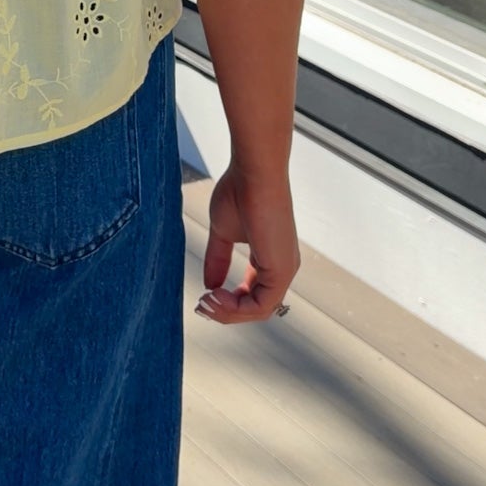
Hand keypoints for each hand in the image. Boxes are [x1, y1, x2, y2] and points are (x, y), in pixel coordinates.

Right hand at [195, 159, 298, 324]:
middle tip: (201, 306)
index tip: (204, 296)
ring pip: (258, 311)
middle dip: (225, 312)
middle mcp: (281, 268)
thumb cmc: (240, 192)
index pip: (254, 295)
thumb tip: (209, 284)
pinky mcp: (281, 270)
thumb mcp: (223, 233)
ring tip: (205, 303)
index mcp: (270, 260)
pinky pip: (261, 306)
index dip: (228, 302)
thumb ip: (218, 259)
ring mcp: (284, 270)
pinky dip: (235, 308)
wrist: (253, 173)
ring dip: (228, 313)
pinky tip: (215, 296)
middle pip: (256, 308)